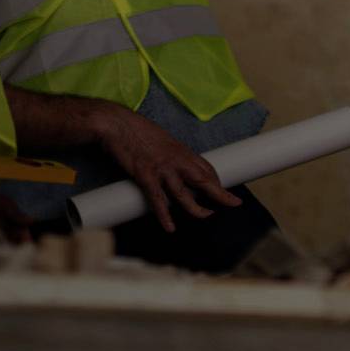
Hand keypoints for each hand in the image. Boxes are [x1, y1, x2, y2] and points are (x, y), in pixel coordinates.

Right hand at [92, 104, 239, 231]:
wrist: (117, 124)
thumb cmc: (137, 130)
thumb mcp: (162, 139)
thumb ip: (171, 154)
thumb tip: (175, 166)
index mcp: (181, 150)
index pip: (206, 168)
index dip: (217, 181)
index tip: (222, 189)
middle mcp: (176, 160)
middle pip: (204, 180)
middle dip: (220, 194)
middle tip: (233, 204)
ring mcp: (162, 169)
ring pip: (184, 195)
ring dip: (196, 209)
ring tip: (205, 217)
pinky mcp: (146, 176)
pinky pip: (158, 200)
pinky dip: (165, 215)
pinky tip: (170, 227)